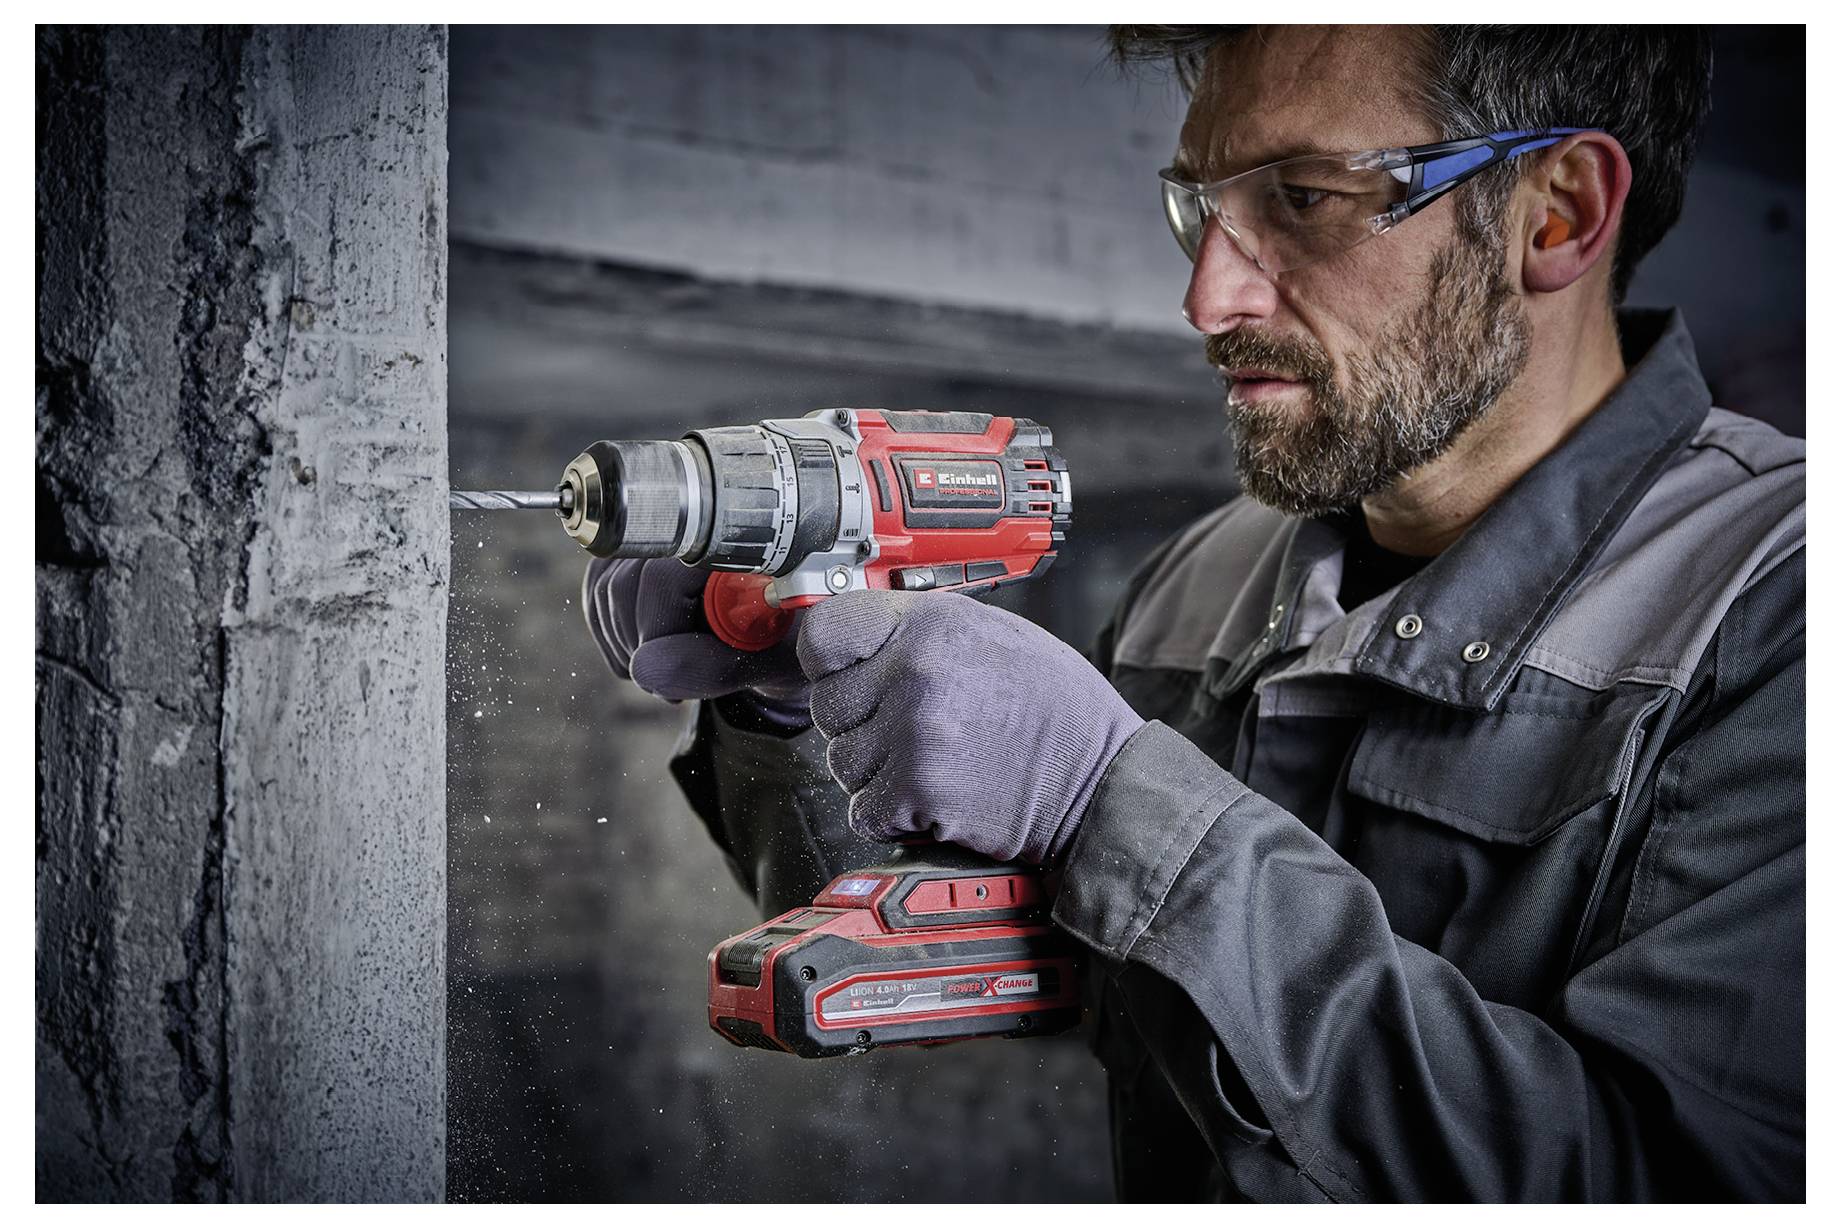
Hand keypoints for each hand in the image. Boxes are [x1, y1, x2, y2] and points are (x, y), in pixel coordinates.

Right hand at [582, 557, 809, 713]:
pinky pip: (595, 598)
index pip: (664, 575)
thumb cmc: (788, 643)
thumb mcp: (768, 662)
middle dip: (643, 647)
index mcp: (738, 539)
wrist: (781, 634)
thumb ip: (714, 666)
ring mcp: (654, 537)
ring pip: (605, 592)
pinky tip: (654, 656)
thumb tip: (645, 669)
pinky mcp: (629, 554)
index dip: (658, 631)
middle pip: (626, 584)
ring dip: (630, 648)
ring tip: (679, 667)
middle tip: (679, 685)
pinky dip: (617, 642)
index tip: (675, 679)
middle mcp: (692, 526)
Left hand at [796, 589, 1142, 864]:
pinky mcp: (918, 787)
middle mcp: (916, 669)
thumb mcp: (994, 638)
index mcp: (932, 623)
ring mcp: (914, 729)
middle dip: (861, 728)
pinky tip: (940, 797)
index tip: (842, 676)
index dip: (828, 662)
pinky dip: (894, 817)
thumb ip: (921, 635)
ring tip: (940, 764)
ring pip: (843, 763)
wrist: (1102, 781)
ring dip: (878, 775)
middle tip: (916, 734)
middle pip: (828, 707)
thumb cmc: (1057, 712)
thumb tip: (859, 645)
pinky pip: (865, 810)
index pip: (826, 632)